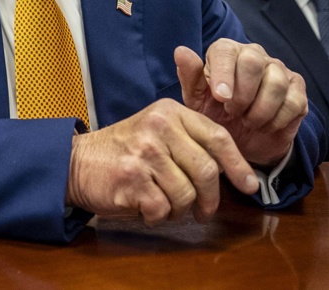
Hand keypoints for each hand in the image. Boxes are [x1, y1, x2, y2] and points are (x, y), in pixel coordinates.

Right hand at [65, 99, 259, 225]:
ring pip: (186, 194)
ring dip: (179, 209)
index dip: (238, 164)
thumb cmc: (125, 149)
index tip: (249, 185)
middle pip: (206, 171)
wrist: (79, 162)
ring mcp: (144, 153)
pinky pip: (163, 209)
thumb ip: (192, 139)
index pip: (217, 137)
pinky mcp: (132, 179)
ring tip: (164, 202)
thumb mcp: (157, 128)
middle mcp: (159, 128)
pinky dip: (158, 215)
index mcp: (170, 112)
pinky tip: (145, 205)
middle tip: (204, 211)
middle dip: (210, 199)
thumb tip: (235, 169)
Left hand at [178, 41, 307, 168]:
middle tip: (232, 113)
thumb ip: (190, 76)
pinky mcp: (297, 92)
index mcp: (228, 51)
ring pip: (276, 83)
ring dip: (259, 110)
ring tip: (247, 121)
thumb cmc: (215, 114)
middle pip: (253, 62)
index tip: (220, 98)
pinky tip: (264, 126)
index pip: (226, 50)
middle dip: (242, 94)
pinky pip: (293, 102)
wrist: (242, 141)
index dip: (223, 74)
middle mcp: (255, 55)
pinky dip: (276, 120)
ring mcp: (280, 71)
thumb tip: (181, 51)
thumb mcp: (197, 100)